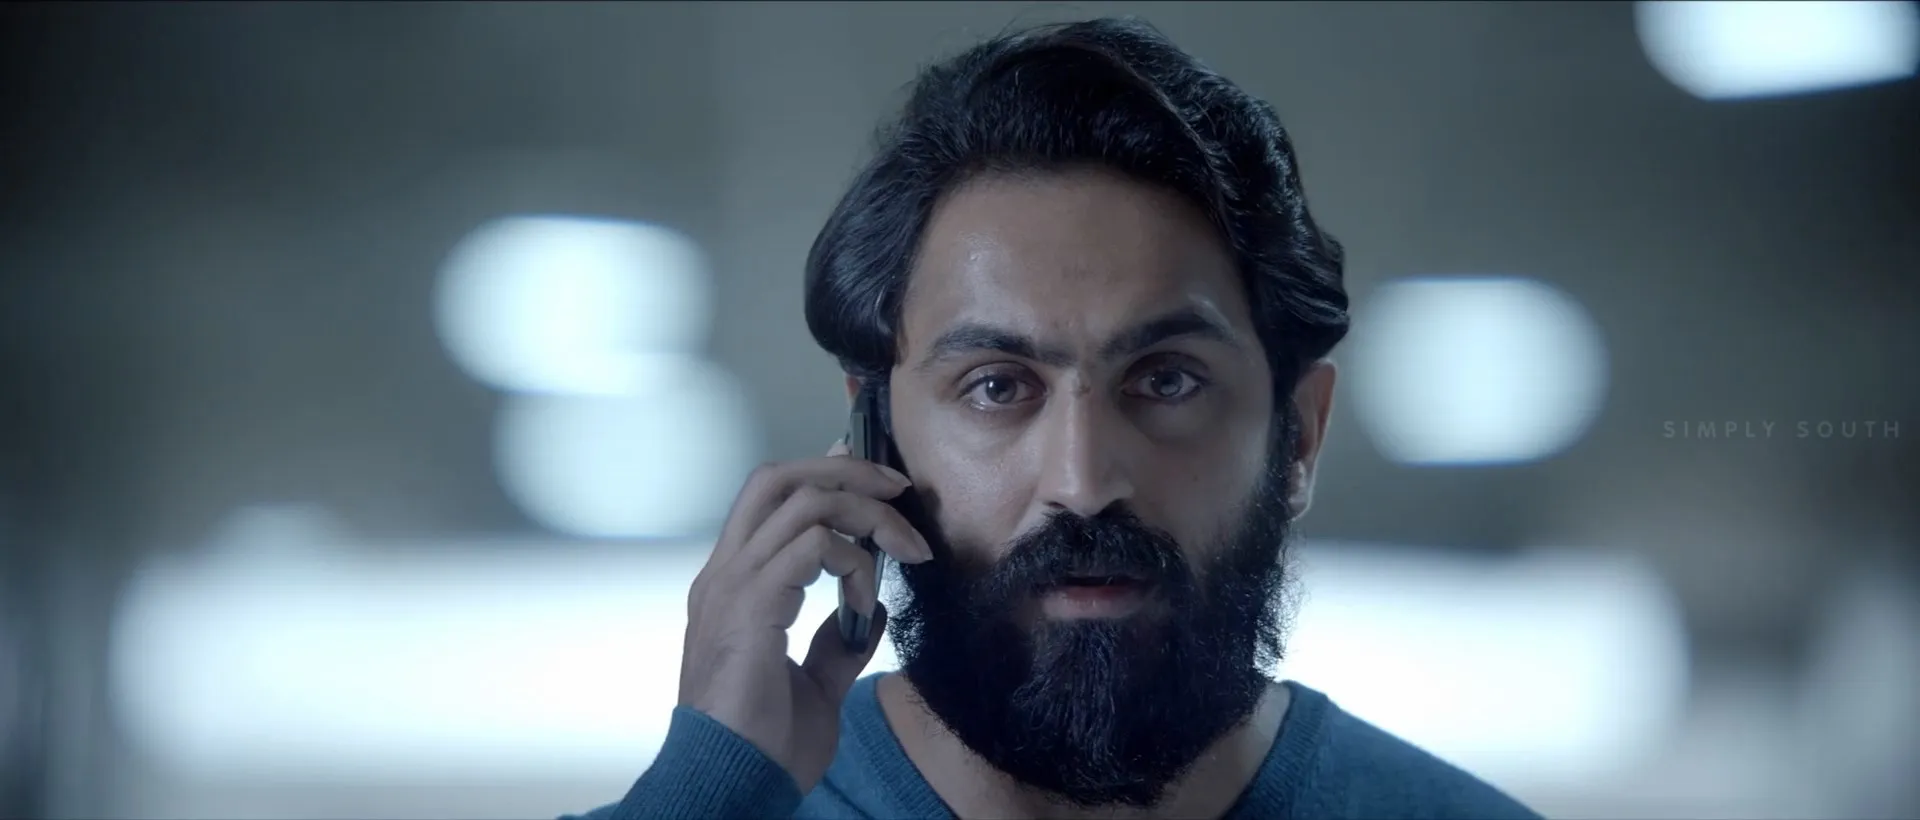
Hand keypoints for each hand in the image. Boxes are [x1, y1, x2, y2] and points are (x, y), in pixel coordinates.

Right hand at [678, 440, 932, 793]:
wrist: (733, 782)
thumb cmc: (764, 744)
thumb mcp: (813, 686)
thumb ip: (835, 644)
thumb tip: (869, 609)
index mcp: (731, 587)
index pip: (769, 500)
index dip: (824, 478)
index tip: (879, 489)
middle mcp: (723, 574)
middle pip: (778, 477)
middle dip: (845, 469)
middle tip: (899, 487)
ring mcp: (732, 584)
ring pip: (802, 501)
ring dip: (867, 514)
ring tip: (907, 548)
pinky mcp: (750, 603)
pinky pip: (813, 545)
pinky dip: (852, 560)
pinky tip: (863, 597)